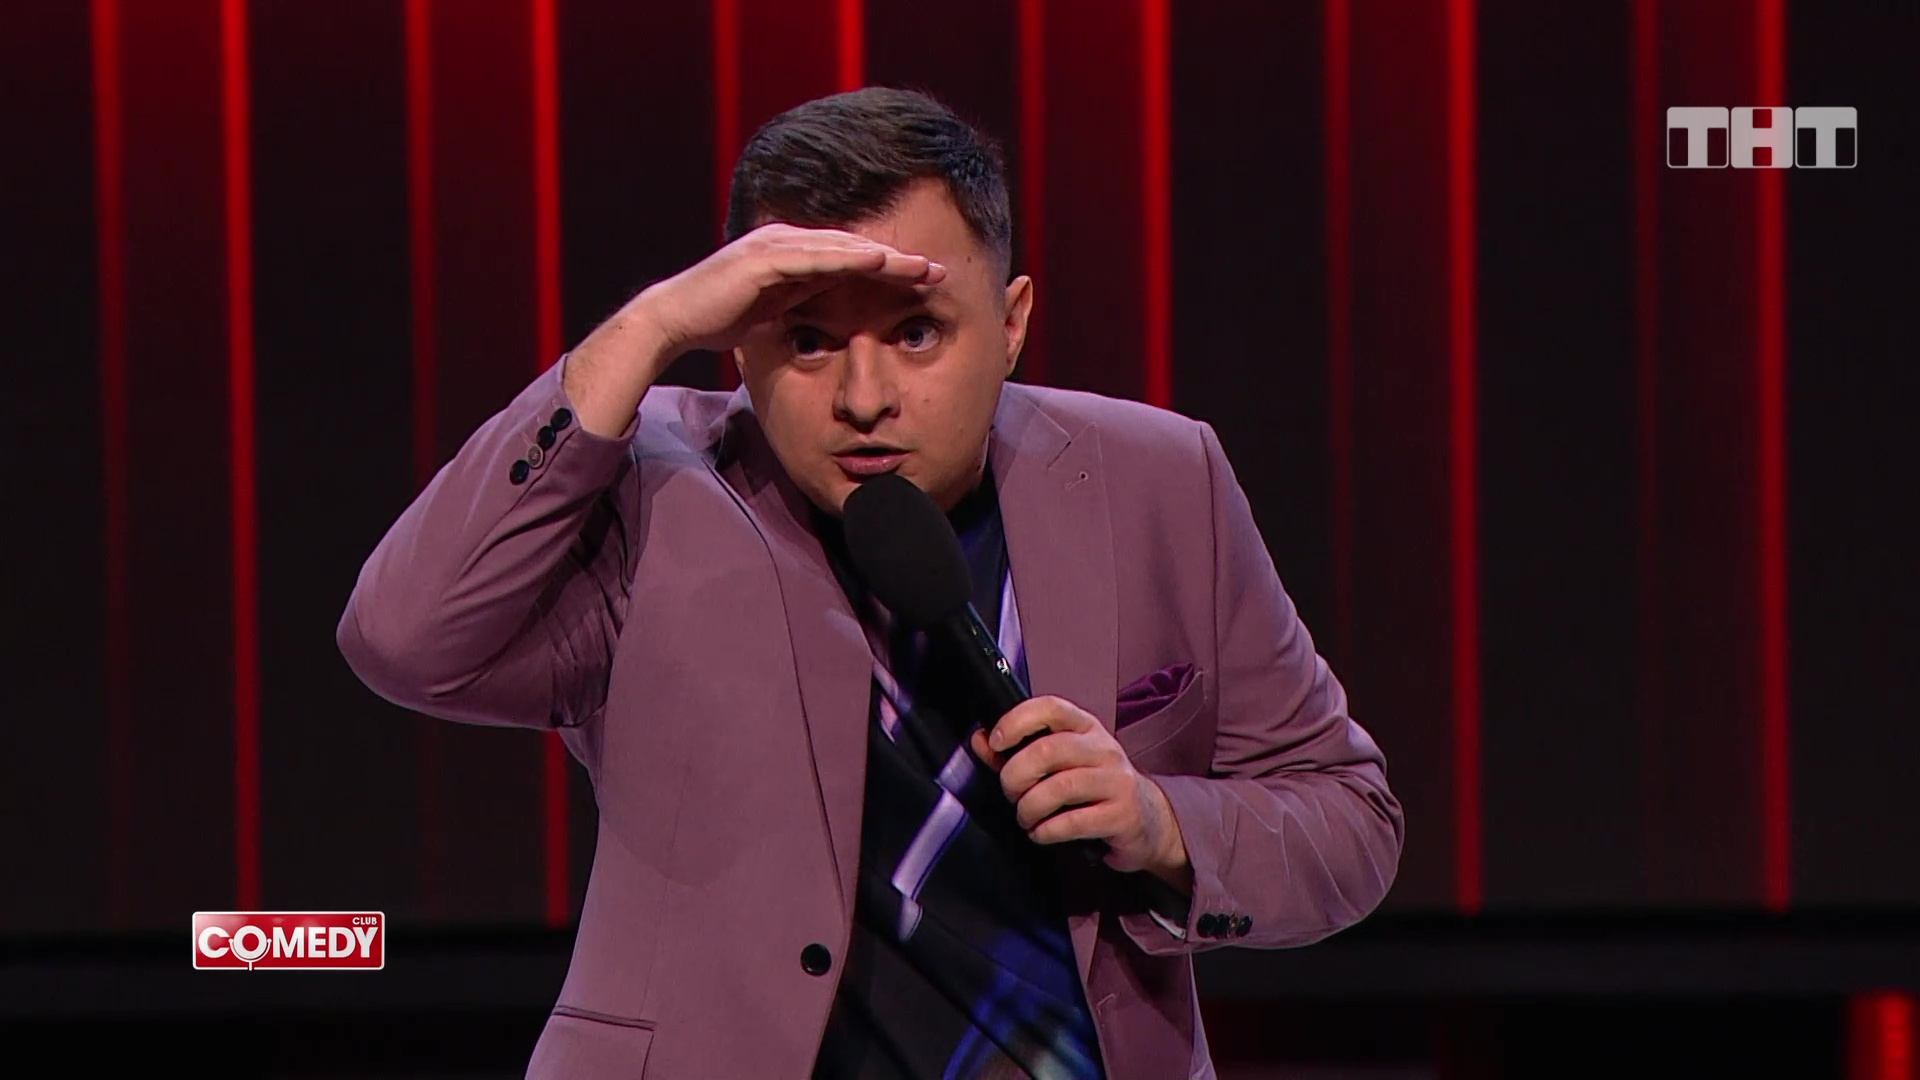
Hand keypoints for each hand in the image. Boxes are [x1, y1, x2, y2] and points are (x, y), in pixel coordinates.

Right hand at [563, 223, 945, 435]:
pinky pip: (814, 255)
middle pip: (855, 249)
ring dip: (884, 257)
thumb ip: (803, 303)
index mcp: (793, 254)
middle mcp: (788, 241)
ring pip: (842, 248)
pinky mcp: (764, 258)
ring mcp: (775, 246)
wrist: (673, 320)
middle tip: (939, 271)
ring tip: (921, 267)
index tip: (926, 283)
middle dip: (898, 261)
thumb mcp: (775, 312)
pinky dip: (847, 256)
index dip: (890, 270)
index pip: (852, 260)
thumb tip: (836, 316)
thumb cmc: (721, 320)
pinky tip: (878, 260)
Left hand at [970, 695, 1191, 886]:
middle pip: (1048, 750)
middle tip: (1011, 794)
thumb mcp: (1060, 764)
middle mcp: (1104, 748)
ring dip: (1029, 808)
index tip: (996, 742)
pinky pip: (1073, 822)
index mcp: (1085, 727)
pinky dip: (1046, 831)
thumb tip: (980, 740)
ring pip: (1059, 787)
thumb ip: (1017, 752)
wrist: (1147, 821)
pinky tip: (1042, 833)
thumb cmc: (1094, 790)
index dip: (1017, 721)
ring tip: (1026, 818)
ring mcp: (1117, 781)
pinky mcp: (1122, 814)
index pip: (1050, 708)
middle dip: (1016, 776)